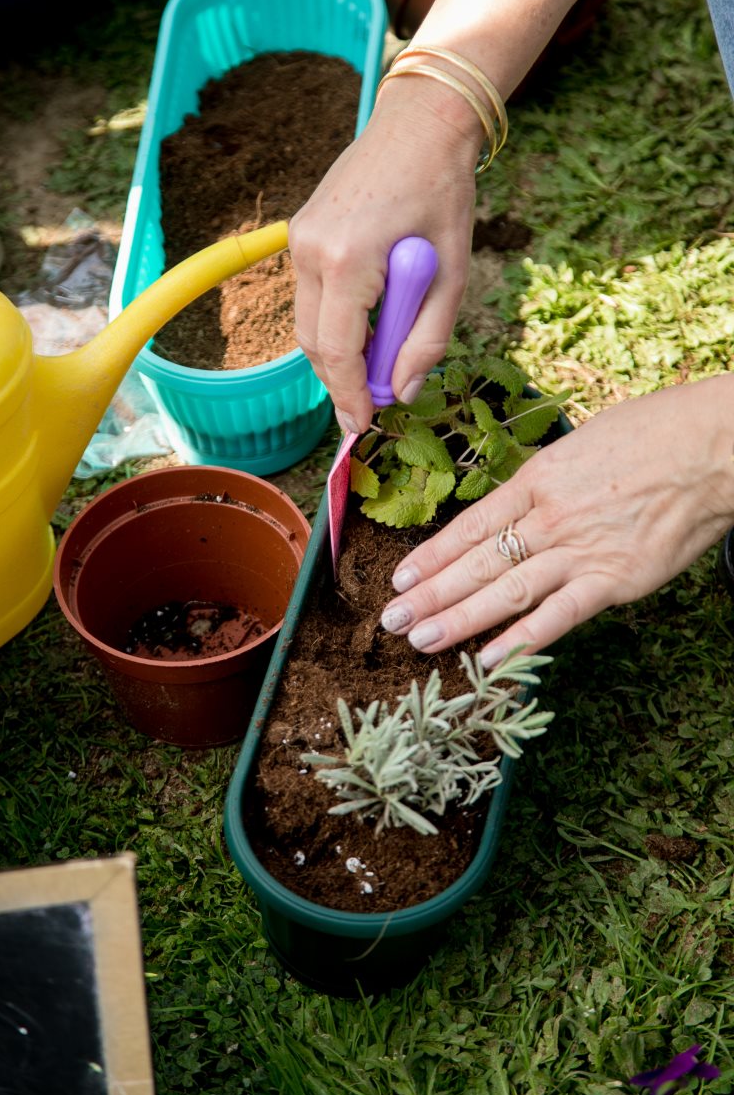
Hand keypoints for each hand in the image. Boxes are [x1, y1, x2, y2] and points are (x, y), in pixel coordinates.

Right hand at [289, 78, 484, 432]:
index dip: (350, 395)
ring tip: (377, 365)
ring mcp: (299, 240)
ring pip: (308, 323)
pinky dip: (334, 321)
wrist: (419, 125)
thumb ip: (428, 339)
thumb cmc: (444, 194)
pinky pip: (311, 297)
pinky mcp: (300, 234)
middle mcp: (311, 250)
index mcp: (349, 259)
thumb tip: (404, 392)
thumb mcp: (452, 273)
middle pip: (314, 343)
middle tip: (373, 406)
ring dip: (339, 352)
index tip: (362, 426)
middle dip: (341, 381)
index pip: (338, 350)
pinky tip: (367, 325)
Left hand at [380, 377, 733, 660]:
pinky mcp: (613, 580)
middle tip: (392, 620)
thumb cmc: (651, 436)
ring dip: (459, 619)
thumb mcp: (581, 446)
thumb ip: (545, 482)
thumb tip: (516, 507)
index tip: (401, 578)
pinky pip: (558, 615)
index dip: (432, 555)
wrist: (711, 449)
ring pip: (505, 591)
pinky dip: (522, 639)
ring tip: (420, 641)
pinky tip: (489, 659)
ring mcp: (579, 550)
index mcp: (537, 480)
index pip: (470, 525)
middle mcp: (548, 517)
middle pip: (476, 562)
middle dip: (430, 594)